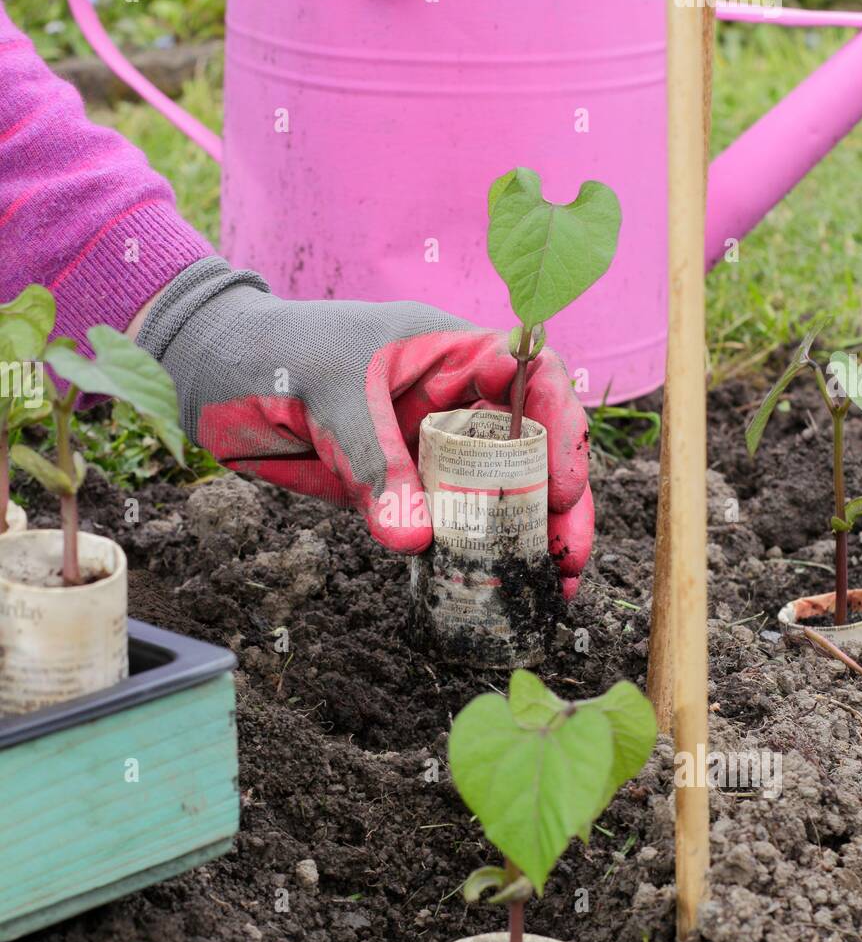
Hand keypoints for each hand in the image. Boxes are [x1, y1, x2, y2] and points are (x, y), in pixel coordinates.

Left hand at [136, 258, 593, 586]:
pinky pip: (449, 526)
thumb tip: (412, 539)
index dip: (559, 428)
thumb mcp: (328, 393)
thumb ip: (372, 461)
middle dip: (560, 500)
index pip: (532, 380)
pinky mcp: (402, 492)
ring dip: (529, 538)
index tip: (558, 481)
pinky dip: (475, 556)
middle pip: (532, 448)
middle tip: (569, 554)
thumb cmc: (274, 353)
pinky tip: (499, 588)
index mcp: (451, 353)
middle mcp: (455, 403)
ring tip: (554, 585)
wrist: (212, 380)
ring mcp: (431, 451)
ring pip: (500, 494)